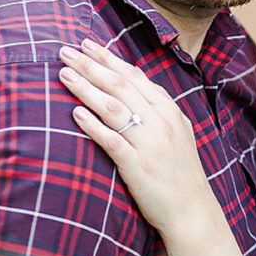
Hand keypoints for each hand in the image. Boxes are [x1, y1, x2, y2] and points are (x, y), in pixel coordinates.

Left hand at [59, 39, 216, 237]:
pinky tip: (75, 113)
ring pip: (113, 107)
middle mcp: (160, 121)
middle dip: (91, 65)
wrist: (192, 210)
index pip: (134, 76)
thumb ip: (160, 109)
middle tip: (65, 52)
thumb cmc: (181, 173)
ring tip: (64, 74)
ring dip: (86, 88)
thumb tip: (139, 88)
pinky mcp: (137, 165)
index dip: (108, 58)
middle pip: (120, 85)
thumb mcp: (179, 132)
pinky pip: (111, 139)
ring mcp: (149, 142)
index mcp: (169, 110)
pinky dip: (92, 125)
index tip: (86, 44)